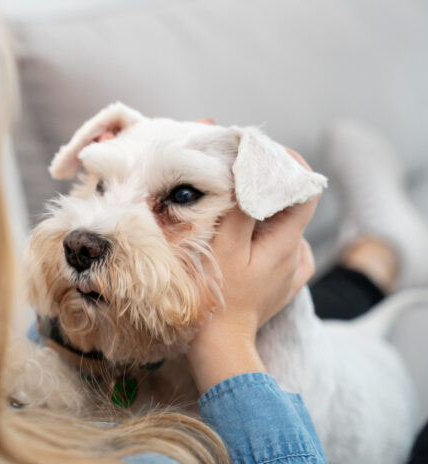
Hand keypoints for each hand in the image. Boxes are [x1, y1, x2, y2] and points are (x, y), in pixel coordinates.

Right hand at [188, 148, 318, 393]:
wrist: (220, 345)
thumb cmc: (217, 297)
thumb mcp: (224, 248)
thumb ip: (240, 209)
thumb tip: (247, 173)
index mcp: (287, 242)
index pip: (307, 190)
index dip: (290, 164)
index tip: (261, 152)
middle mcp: (297, 253)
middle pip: (290, 205)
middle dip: (265, 185)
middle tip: (232, 173)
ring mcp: (291, 270)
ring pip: (281, 225)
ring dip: (260, 210)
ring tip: (229, 206)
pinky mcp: (282, 282)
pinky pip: (279, 245)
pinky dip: (262, 233)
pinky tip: (242, 237)